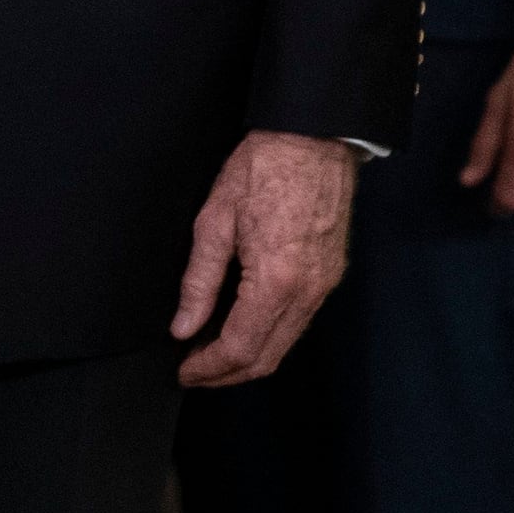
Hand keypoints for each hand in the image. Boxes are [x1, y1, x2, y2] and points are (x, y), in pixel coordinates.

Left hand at [171, 128, 353, 385]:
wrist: (313, 138)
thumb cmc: (262, 169)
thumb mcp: (214, 221)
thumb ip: (199, 281)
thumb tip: (182, 327)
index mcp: (277, 282)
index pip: (240, 348)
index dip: (208, 368)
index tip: (183, 372)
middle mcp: (308, 292)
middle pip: (267, 357)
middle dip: (227, 374)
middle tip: (193, 373)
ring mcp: (325, 286)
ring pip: (286, 344)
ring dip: (249, 358)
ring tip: (211, 355)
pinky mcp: (330, 275)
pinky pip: (299, 322)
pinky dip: (269, 336)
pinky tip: (242, 327)